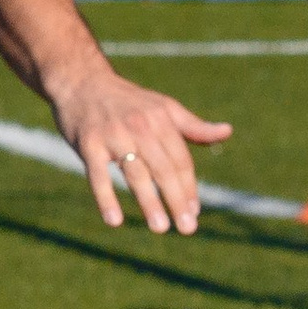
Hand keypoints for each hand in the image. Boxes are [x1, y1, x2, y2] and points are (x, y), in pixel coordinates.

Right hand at [49, 69, 232, 234]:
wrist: (81, 80)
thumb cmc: (128, 101)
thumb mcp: (164, 107)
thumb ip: (194, 126)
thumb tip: (227, 132)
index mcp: (161, 120)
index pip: (181, 161)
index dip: (189, 187)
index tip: (195, 211)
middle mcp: (140, 126)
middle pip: (164, 170)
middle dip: (176, 200)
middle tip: (187, 228)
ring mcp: (113, 135)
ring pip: (135, 174)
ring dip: (149, 203)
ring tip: (161, 228)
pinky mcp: (88, 144)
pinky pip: (98, 175)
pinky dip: (106, 198)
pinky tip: (114, 220)